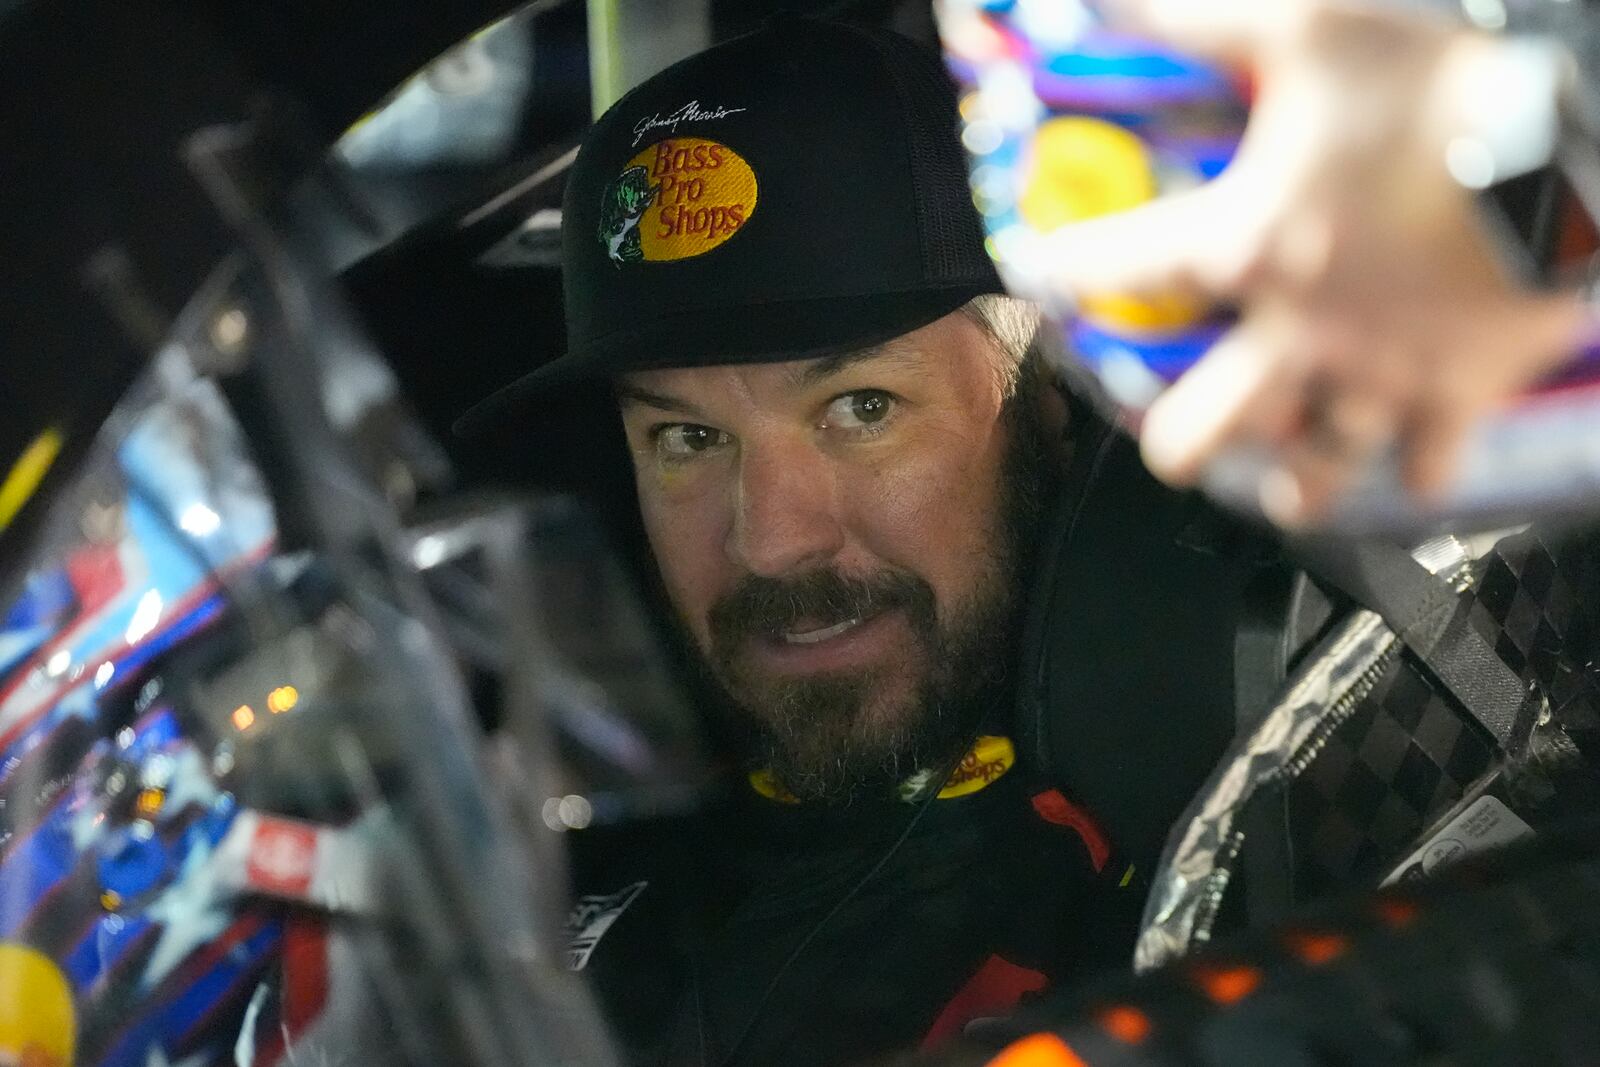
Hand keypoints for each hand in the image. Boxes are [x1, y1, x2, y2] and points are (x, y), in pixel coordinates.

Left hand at [1042, 0, 1590, 523]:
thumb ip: (1207, 18)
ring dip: (1291, 481)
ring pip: (1310, 468)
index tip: (1044, 273)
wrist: (1576, 143)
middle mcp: (1292, 330)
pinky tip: (1407, 472)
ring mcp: (1374, 374)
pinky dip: (1414, 473)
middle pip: (1203, 426)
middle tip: (1173, 447)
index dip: (1067, 271)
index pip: (1120, 269)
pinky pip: (1425, 465)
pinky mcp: (1455, 395)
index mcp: (1243, 244)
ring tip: (1281, 490)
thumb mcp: (1307, 27)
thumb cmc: (1434, 88)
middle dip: (1178, 445)